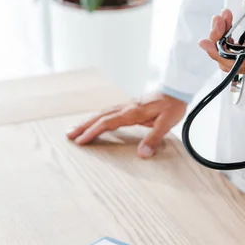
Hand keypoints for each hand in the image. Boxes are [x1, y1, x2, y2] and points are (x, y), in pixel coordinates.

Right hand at [66, 92, 186, 158]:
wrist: (176, 90)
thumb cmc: (172, 106)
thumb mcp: (167, 124)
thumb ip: (154, 139)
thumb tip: (143, 154)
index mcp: (132, 112)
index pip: (107, 123)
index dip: (93, 132)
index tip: (81, 141)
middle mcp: (126, 108)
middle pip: (99, 117)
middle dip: (83, 126)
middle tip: (68, 135)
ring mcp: (126, 106)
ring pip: (102, 113)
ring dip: (88, 121)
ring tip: (75, 129)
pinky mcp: (129, 106)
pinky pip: (109, 112)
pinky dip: (98, 118)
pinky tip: (95, 122)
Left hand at [198, 4, 244, 73]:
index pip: (239, 64)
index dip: (220, 55)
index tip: (206, 42)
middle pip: (229, 59)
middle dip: (218, 40)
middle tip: (219, 20)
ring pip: (230, 50)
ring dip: (221, 33)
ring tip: (223, 16)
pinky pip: (235, 42)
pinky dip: (228, 30)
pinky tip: (228, 19)